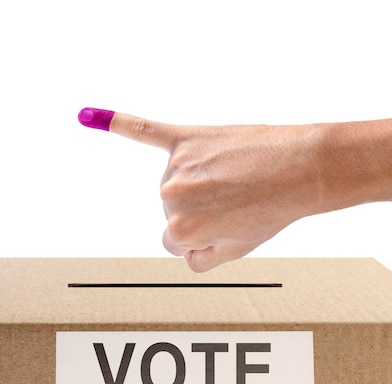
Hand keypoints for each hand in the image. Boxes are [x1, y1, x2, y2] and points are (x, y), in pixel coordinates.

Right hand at [79, 108, 324, 271]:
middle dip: (203, 208)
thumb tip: (182, 249)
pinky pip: (145, 131)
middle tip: (238, 197)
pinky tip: (90, 117)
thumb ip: (200, 258)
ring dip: (201, 181)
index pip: (175, 240)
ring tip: (236, 176)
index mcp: (182, 231)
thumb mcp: (237, 250)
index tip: (228, 220)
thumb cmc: (272, 209)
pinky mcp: (186, 138)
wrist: (302, 168)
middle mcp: (172, 198)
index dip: (204, 233)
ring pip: (174, 183)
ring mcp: (177, 165)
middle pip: (173, 211)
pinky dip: (119, 123)